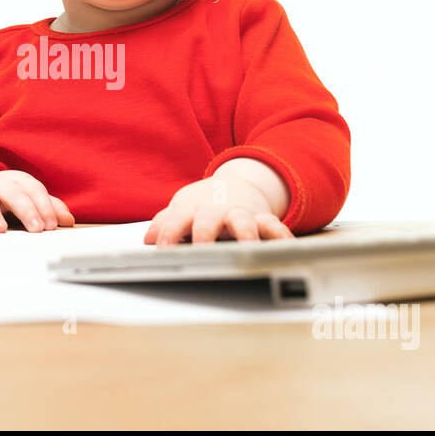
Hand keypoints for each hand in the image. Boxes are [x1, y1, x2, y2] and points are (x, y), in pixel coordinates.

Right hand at [0, 168, 74, 232]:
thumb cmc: (9, 194)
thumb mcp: (29, 199)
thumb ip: (49, 208)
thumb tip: (68, 220)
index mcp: (21, 183)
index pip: (35, 191)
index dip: (45, 206)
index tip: (52, 225)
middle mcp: (2, 184)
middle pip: (16, 194)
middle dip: (27, 210)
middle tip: (36, 228)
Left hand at [145, 175, 293, 245]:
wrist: (233, 186)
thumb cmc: (201, 207)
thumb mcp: (181, 211)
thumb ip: (165, 224)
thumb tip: (148, 237)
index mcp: (191, 211)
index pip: (176, 220)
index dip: (169, 233)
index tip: (163, 248)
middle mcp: (216, 212)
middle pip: (209, 219)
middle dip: (205, 233)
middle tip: (202, 248)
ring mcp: (240, 215)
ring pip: (244, 222)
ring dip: (246, 233)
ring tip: (248, 248)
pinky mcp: (262, 220)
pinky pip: (274, 227)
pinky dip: (282, 237)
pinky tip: (287, 247)